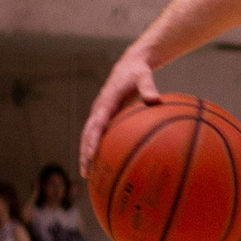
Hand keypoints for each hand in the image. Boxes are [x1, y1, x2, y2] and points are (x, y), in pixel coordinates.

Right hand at [80, 47, 161, 176]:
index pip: (95, 125)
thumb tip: (155, 100)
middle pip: (87, 136)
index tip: (91, 156)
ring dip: (88, 155)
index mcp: (105, 102)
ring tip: (90, 175)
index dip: (92, 141)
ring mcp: (101, 114)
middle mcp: (99, 110)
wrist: (131, 65)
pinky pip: (100, 135)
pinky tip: (107, 164)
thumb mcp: (143, 75)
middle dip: (84, 154)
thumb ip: (148, 86)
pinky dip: (99, 149)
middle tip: (86, 173)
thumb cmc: (138, 71)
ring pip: (90, 137)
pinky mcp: (106, 117)